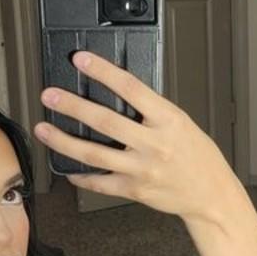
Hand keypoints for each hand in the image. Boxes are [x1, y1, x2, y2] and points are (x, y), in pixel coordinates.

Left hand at [34, 50, 240, 224]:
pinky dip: (81, 176)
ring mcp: (142, 169)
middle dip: (72, 106)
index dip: (103, 72)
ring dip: (63, 141)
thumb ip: (152, 111)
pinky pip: (100, 183)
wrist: (212, 195)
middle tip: (50, 95)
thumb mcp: (181, 123)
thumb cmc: (199, 157)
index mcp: (168, 120)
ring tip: (44, 129)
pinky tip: (68, 169)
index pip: (131, 88)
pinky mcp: (134, 190)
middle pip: (105, 121)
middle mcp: (154, 144)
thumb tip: (118, 93)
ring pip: (94, 153)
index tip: (82, 60)